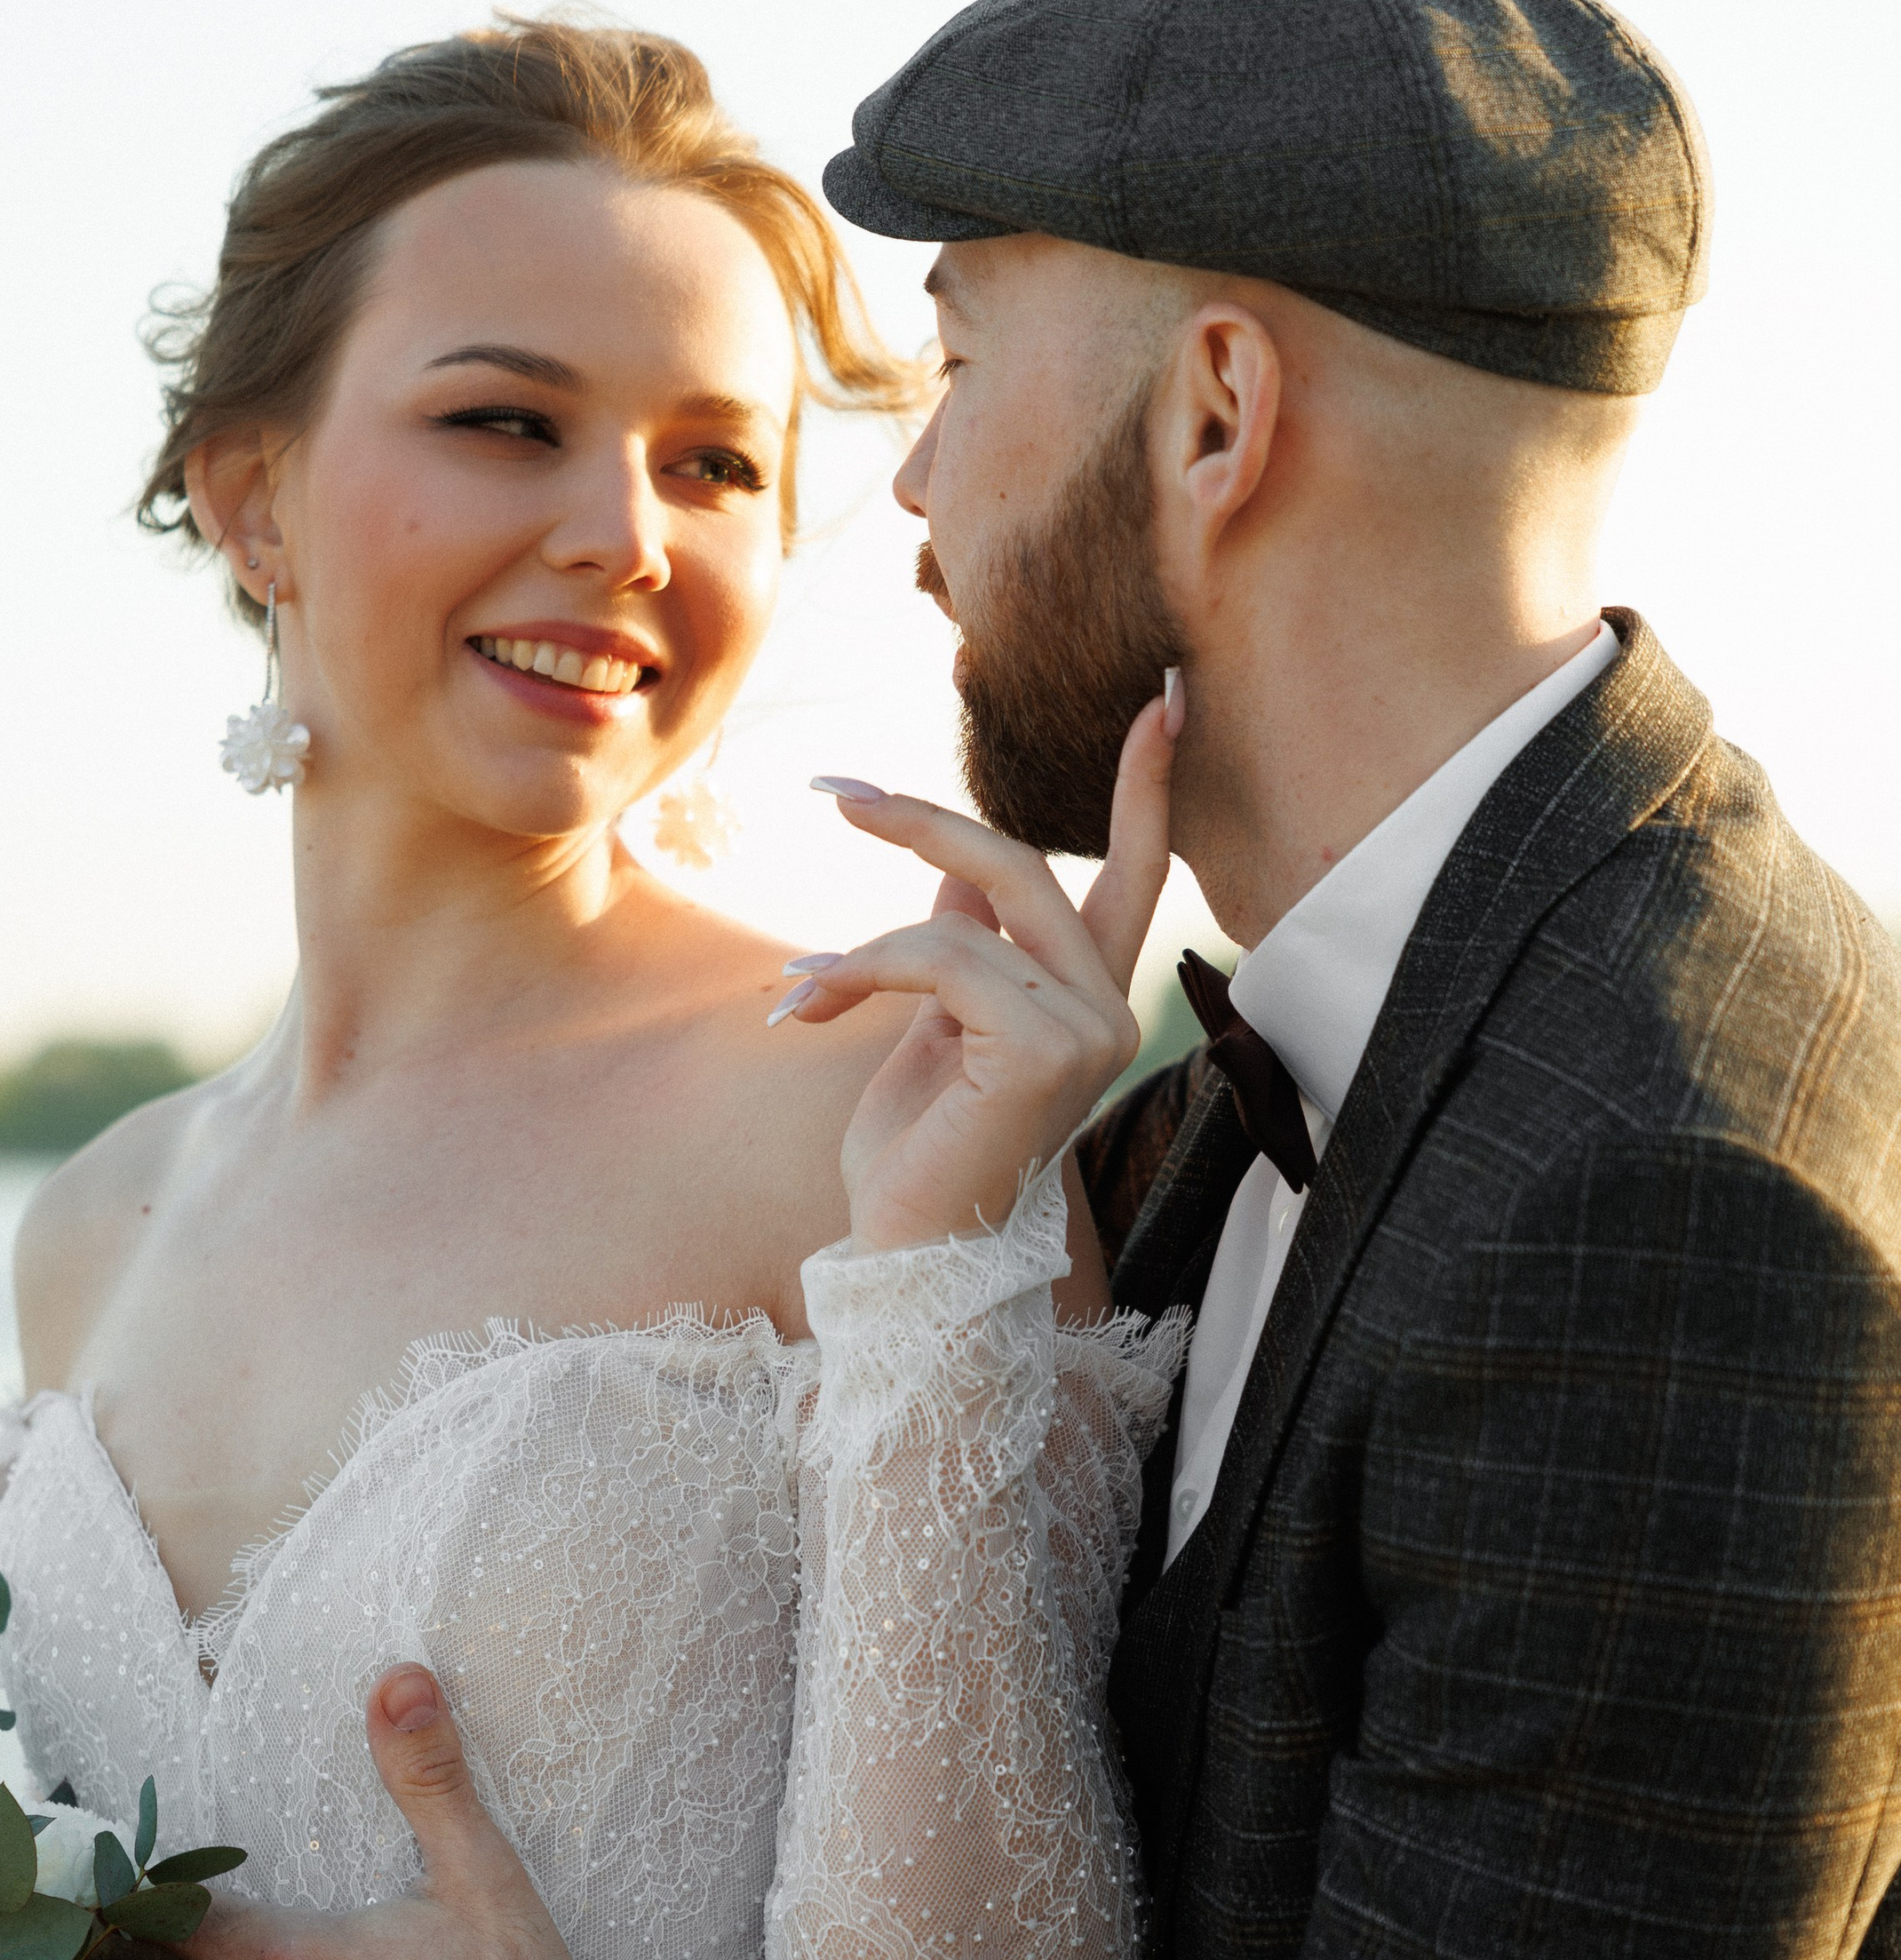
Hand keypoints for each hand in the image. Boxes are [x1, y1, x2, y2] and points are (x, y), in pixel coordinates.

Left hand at [786, 688, 1176, 1254]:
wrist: (903, 1258)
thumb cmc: (915, 1161)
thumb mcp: (930, 1027)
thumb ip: (958, 943)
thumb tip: (952, 866)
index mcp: (1087, 1005)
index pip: (1132, 878)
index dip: (1144, 790)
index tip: (1160, 700)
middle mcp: (1107, 1013)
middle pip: (1022, 866)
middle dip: (921, 821)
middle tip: (832, 792)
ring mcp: (1086, 1034)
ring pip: (968, 913)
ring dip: (863, 940)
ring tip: (798, 989)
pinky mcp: (1043, 1051)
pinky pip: (942, 957)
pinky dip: (862, 968)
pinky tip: (808, 1006)